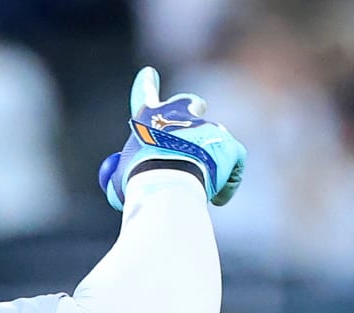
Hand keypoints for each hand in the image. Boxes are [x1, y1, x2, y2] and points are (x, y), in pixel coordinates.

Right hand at [98, 66, 246, 210]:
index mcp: (147, 120)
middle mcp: (178, 116)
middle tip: (197, 117)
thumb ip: (123, 174)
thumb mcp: (121, 178)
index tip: (148, 73)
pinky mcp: (229, 146)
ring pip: (213, 139)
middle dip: (192, 108)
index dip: (145, 85)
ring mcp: (207, 128)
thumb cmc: (138, 181)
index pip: (144, 97)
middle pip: (190, 104)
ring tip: (200, 183)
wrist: (167, 182)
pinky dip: (226, 182)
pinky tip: (217, 198)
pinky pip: (233, 162)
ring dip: (209, 157)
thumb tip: (119, 180)